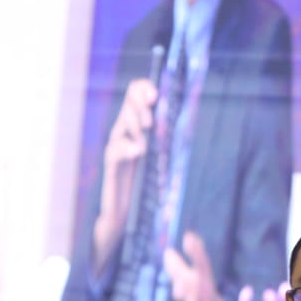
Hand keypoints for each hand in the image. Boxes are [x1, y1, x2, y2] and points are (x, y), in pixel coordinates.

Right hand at [93, 78, 158, 274]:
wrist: (124, 212)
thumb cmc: (145, 183)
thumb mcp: (160, 154)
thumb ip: (167, 137)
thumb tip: (188, 119)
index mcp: (136, 123)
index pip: (135, 93)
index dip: (143, 89)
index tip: (156, 95)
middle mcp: (124, 131)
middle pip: (128, 104)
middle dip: (141, 105)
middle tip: (153, 118)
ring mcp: (116, 147)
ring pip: (121, 125)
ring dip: (135, 124)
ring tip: (148, 130)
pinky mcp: (111, 166)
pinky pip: (115, 151)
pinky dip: (127, 148)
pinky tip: (138, 150)